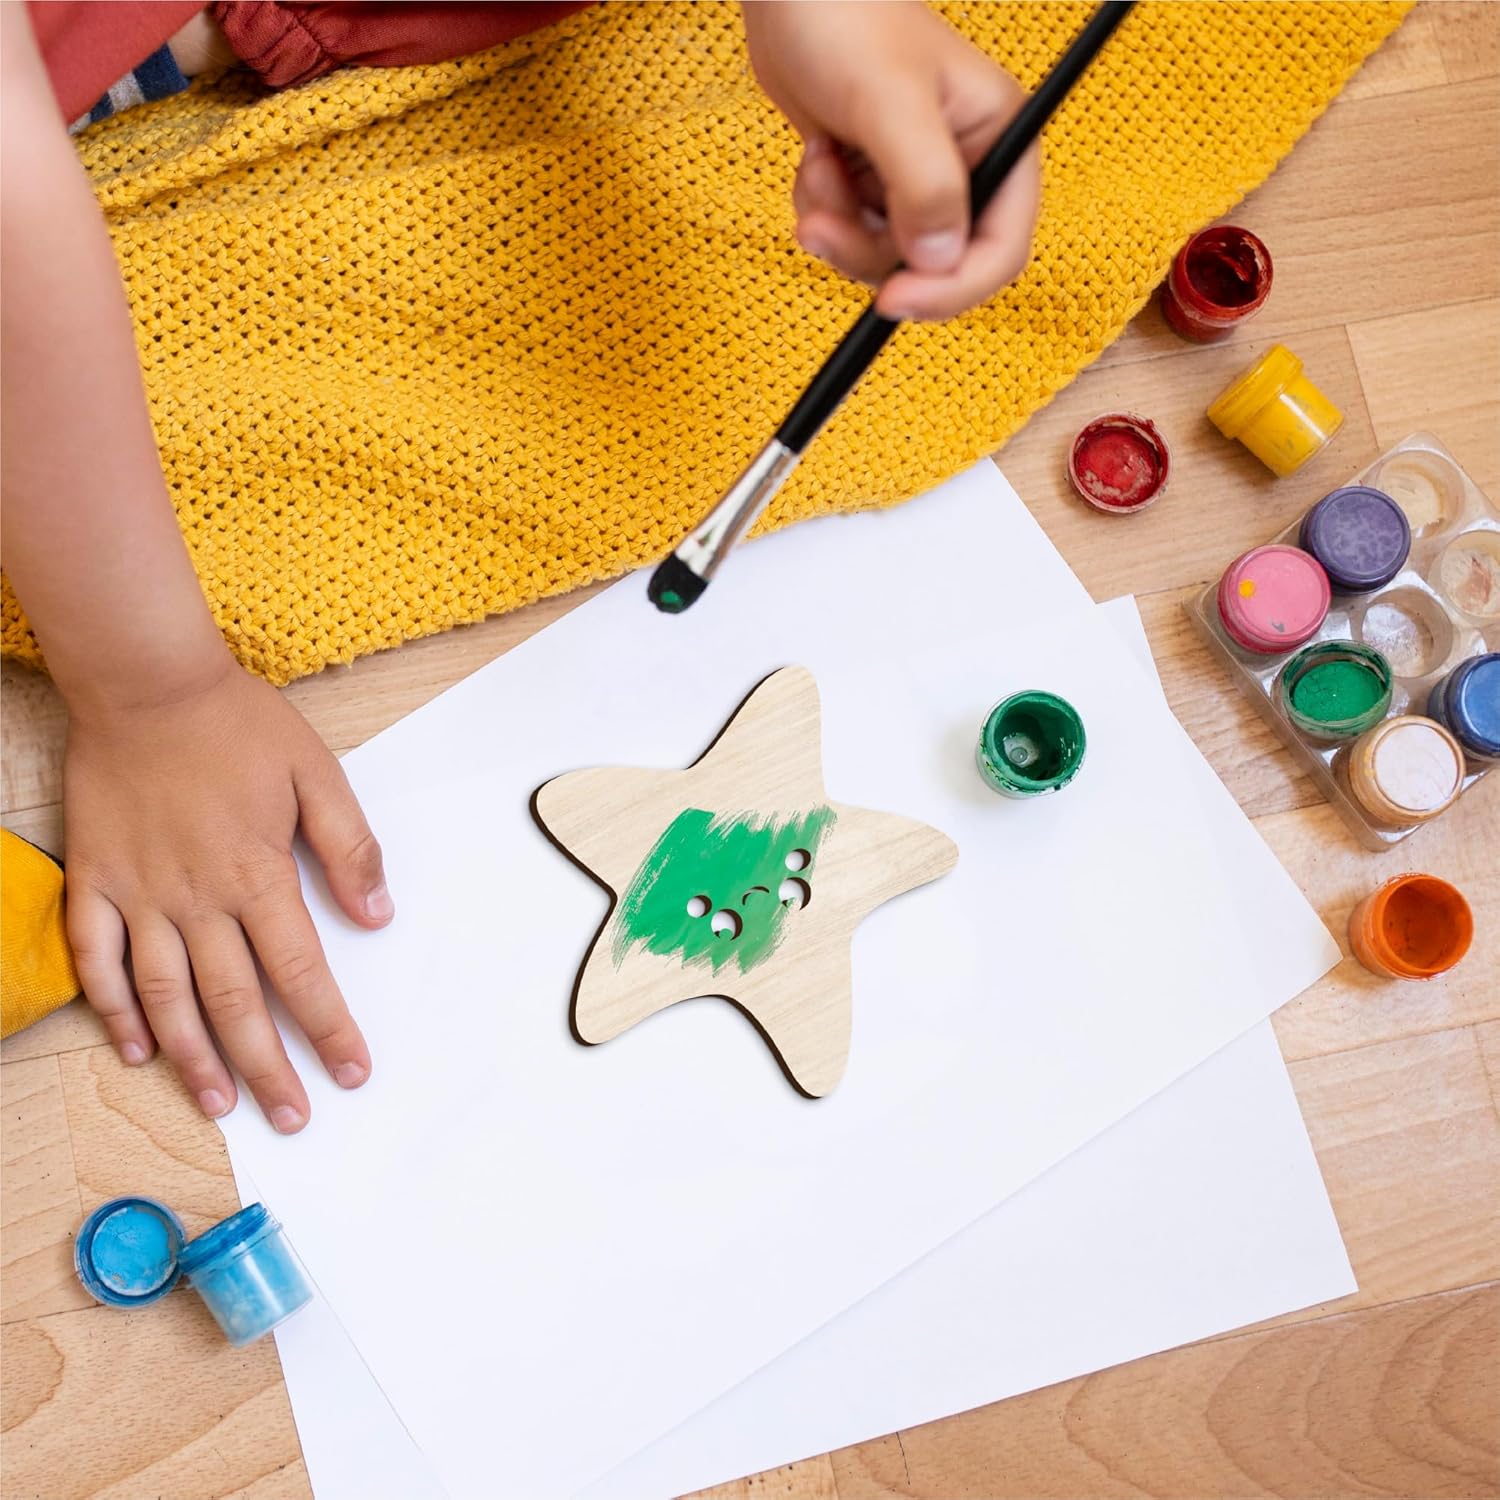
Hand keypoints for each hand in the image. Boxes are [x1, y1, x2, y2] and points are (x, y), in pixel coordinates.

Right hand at [63, 659, 391, 1131]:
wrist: (147, 684)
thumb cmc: (236, 724)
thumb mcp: (317, 773)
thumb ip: (350, 847)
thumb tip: (377, 915)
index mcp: (258, 874)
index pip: (302, 974)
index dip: (329, 1029)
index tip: (352, 1070)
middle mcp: (197, 898)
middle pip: (235, 1004)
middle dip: (269, 1068)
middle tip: (294, 1115)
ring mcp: (139, 895)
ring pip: (166, 998)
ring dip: (194, 1059)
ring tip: (220, 1106)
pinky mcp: (94, 882)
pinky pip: (95, 962)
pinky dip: (113, 1011)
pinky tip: (134, 1050)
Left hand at [743, 1, 1039, 320]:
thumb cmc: (848, 18)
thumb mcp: (892, 104)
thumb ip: (925, 187)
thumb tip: (940, 262)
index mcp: (1000, 140)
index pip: (1000, 250)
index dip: (951, 288)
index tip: (894, 299)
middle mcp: (967, 166)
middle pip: (935, 265)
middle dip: (871, 252)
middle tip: (823, 228)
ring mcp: (918, 178)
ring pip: (887, 256)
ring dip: (841, 228)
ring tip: (819, 169)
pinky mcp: (876, 181)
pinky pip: (854, 234)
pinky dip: (825, 211)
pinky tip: (816, 158)